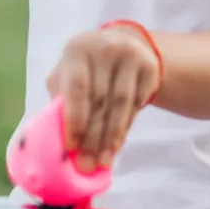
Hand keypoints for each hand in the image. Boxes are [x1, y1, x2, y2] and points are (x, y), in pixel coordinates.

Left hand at [46, 26, 159, 169]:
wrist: (123, 43)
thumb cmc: (86, 67)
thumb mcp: (68, 74)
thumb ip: (61, 100)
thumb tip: (59, 141)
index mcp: (77, 49)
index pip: (77, 88)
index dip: (74, 119)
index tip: (71, 147)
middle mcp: (105, 49)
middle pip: (99, 100)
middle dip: (92, 137)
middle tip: (86, 164)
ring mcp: (131, 56)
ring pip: (120, 106)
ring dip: (110, 138)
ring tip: (103, 161)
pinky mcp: (150, 68)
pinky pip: (136, 106)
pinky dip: (124, 129)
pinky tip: (116, 146)